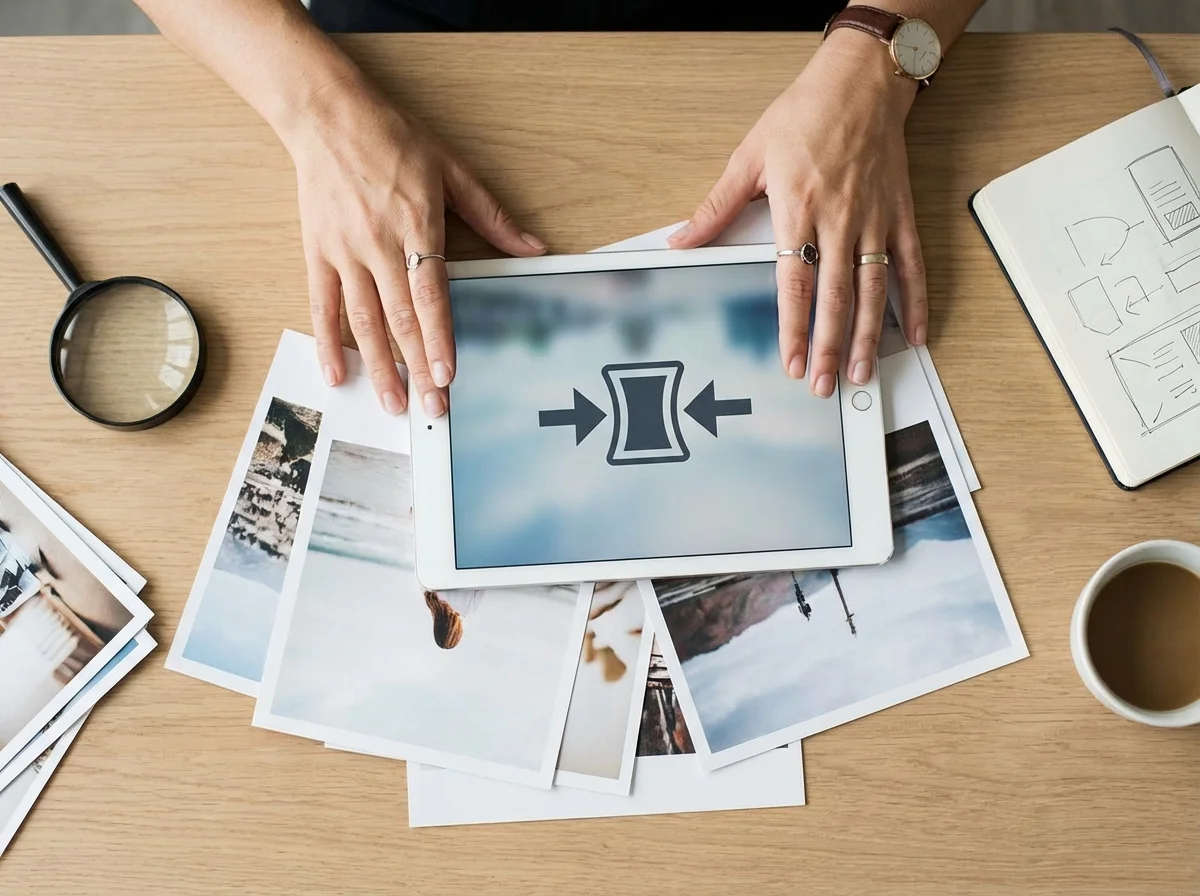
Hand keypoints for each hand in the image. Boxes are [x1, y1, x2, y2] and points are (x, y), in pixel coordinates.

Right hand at [285, 76, 546, 415]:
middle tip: (430, 408)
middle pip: (399, 318)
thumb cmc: (393, 139)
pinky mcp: (317, 253)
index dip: (439, 337)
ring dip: (378, 366)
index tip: (447, 373)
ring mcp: (344, 251)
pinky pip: (322, 305)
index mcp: (416, 224)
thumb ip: (492, 215)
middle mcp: (378, 243)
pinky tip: (337, 374)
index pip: (430, 293)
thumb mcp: (452, 169)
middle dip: (416, 367)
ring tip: (392, 404)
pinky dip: (327, 342)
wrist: (328, 115)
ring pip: (362, 320)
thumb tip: (534, 247)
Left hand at [669, 31, 927, 395]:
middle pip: (835, 296)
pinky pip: (910, 264)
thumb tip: (681, 239)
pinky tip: (913, 333)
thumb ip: (716, 206)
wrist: (859, 81)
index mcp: (798, 209)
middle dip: (830, 347)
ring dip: (869, 336)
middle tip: (825, 385)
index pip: (795, 282)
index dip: (794, 327)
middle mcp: (839, 219)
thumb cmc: (804, 115)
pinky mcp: (899, 213)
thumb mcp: (748, 157)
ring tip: (863, 373)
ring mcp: (874, 219)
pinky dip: (914, 300)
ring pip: (873, 289)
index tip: (791, 361)